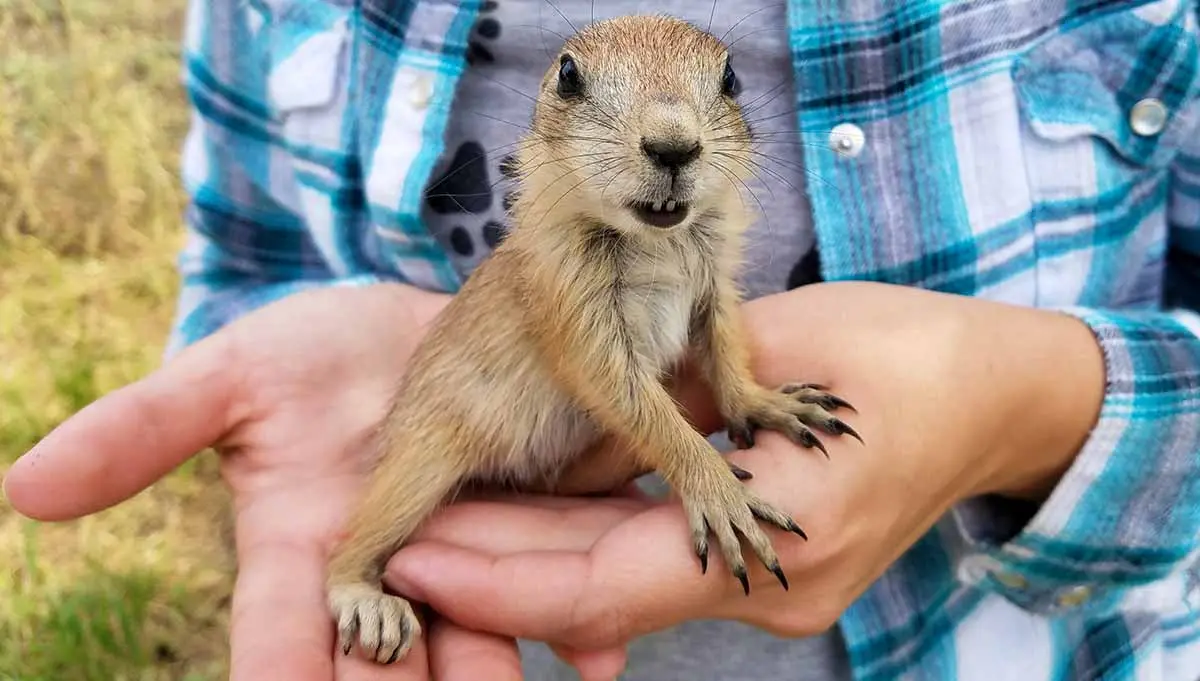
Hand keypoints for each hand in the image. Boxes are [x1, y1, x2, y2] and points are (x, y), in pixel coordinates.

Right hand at [2, 283, 555, 680]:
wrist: (411, 326)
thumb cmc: (307, 356)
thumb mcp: (230, 378)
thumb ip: (145, 431)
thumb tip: (25, 489)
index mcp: (302, 547)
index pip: (281, 638)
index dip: (287, 680)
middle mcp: (389, 567)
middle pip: (393, 652)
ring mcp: (466, 548)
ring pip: (481, 627)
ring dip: (499, 668)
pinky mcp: (532, 518)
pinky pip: (560, 578)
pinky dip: (584, 620)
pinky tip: (607, 651)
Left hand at [381, 281, 1105, 657]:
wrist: (997, 398)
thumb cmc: (903, 354)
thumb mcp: (774, 354)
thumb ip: (665, 412)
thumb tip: (565, 457)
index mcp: (781, 534)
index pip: (601, 584)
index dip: (498, 579)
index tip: (413, 554)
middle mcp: (772, 588)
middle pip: (599, 597)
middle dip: (495, 573)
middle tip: (402, 546)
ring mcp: (774, 592)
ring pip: (621, 587)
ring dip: (534, 561)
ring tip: (442, 531)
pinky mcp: (770, 577)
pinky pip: (654, 568)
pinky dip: (590, 545)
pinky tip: (528, 519)